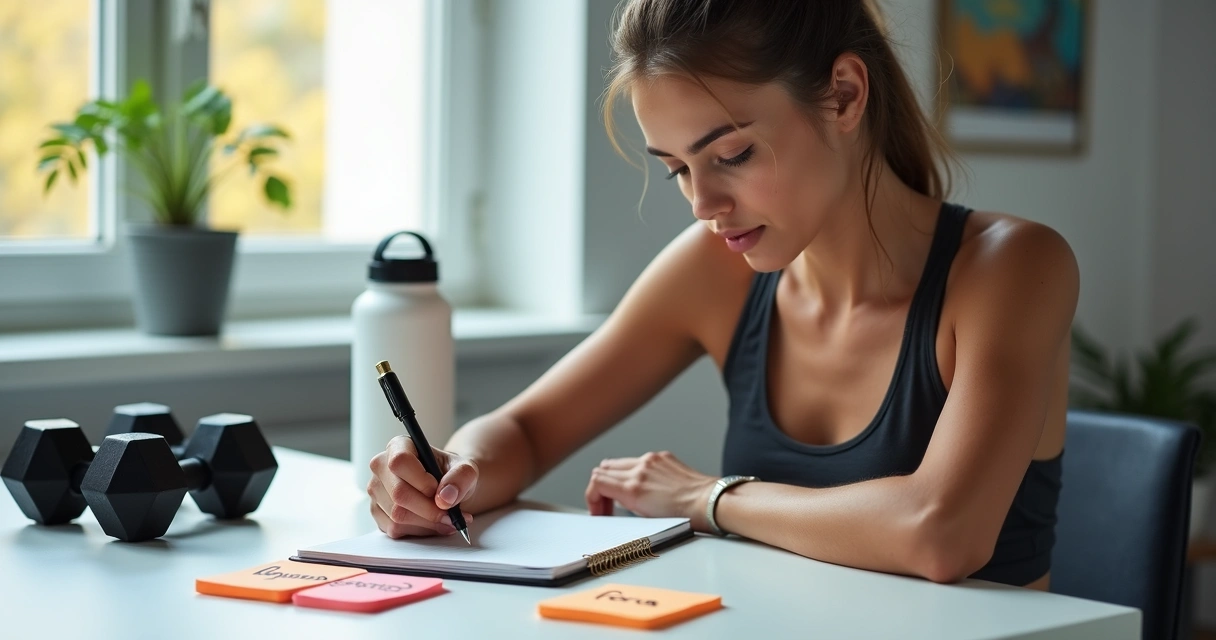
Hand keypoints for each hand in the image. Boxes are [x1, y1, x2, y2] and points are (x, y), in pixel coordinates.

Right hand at [367, 435, 477, 538]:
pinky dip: (420, 531)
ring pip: (397, 515)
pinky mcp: (378, 513)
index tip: (439, 491)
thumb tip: (445, 498)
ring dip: (427, 523)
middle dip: (429, 510)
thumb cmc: (453, 475)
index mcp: (399, 446)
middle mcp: (381, 466)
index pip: (400, 462)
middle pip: (398, 494)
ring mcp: (376, 491)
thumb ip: (461, 478)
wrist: (448, 489)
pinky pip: (395, 529)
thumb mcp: (466, 470)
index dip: (421, 481)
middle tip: (452, 515)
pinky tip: (434, 525)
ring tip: (448, 520)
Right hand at [584, 451, 717, 530]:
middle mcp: (639, 469)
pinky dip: (634, 471)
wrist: (711, 502)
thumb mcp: (647, 518)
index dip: (592, 498)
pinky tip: (645, 486)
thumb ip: (627, 504)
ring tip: (624, 496)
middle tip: (607, 505)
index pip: (596, 482)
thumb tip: (615, 503)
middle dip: (600, 488)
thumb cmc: (687, 516)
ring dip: (615, 478)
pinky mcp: (662, 457)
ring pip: (618, 462)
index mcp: (633, 488)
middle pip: (603, 469)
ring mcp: (651, 460)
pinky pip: (638, 460)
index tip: (599, 511)